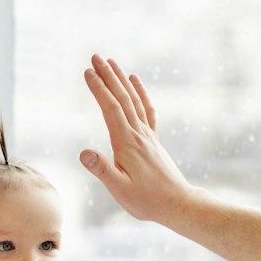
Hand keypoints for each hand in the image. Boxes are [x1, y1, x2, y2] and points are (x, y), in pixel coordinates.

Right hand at [80, 56, 194, 224]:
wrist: (177, 204)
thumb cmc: (146, 200)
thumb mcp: (119, 189)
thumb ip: (102, 170)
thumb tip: (83, 153)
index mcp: (127, 143)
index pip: (110, 108)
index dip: (99, 88)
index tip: (87, 71)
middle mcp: (138, 134)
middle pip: (122, 98)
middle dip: (108, 75)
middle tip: (95, 56)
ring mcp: (147, 135)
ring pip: (134, 100)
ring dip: (122, 79)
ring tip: (111, 62)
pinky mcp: (153, 140)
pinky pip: (146, 109)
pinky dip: (140, 92)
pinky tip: (135, 81)